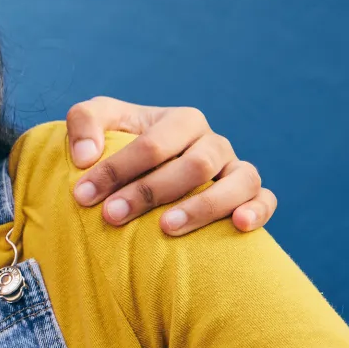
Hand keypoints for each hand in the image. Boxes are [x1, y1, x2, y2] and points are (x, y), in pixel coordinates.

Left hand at [65, 97, 276, 235]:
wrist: (145, 168)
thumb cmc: (120, 141)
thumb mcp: (97, 120)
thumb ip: (84, 123)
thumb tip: (85, 157)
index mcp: (181, 120)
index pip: (152, 144)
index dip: (117, 170)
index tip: (83, 196)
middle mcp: (213, 142)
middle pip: (193, 166)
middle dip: (149, 192)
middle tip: (112, 216)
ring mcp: (235, 168)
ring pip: (237, 181)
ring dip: (203, 206)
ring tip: (166, 227)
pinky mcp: (250, 194)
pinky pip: (265, 199)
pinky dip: (258, 210)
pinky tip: (239, 225)